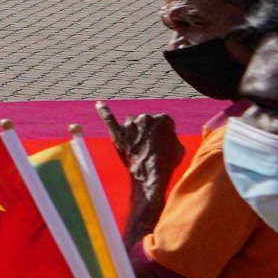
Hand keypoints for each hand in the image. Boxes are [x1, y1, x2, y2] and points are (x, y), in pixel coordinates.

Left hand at [103, 107, 179, 233]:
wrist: (149, 174)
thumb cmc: (166, 163)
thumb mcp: (178, 147)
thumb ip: (171, 136)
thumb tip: (165, 135)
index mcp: (163, 118)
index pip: (162, 122)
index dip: (162, 135)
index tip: (162, 145)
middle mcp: (146, 117)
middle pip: (145, 121)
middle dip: (147, 133)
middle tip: (149, 148)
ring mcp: (130, 125)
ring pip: (131, 123)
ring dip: (133, 132)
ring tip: (137, 147)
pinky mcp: (117, 133)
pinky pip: (108, 118)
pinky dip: (103, 110)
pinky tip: (99, 104)